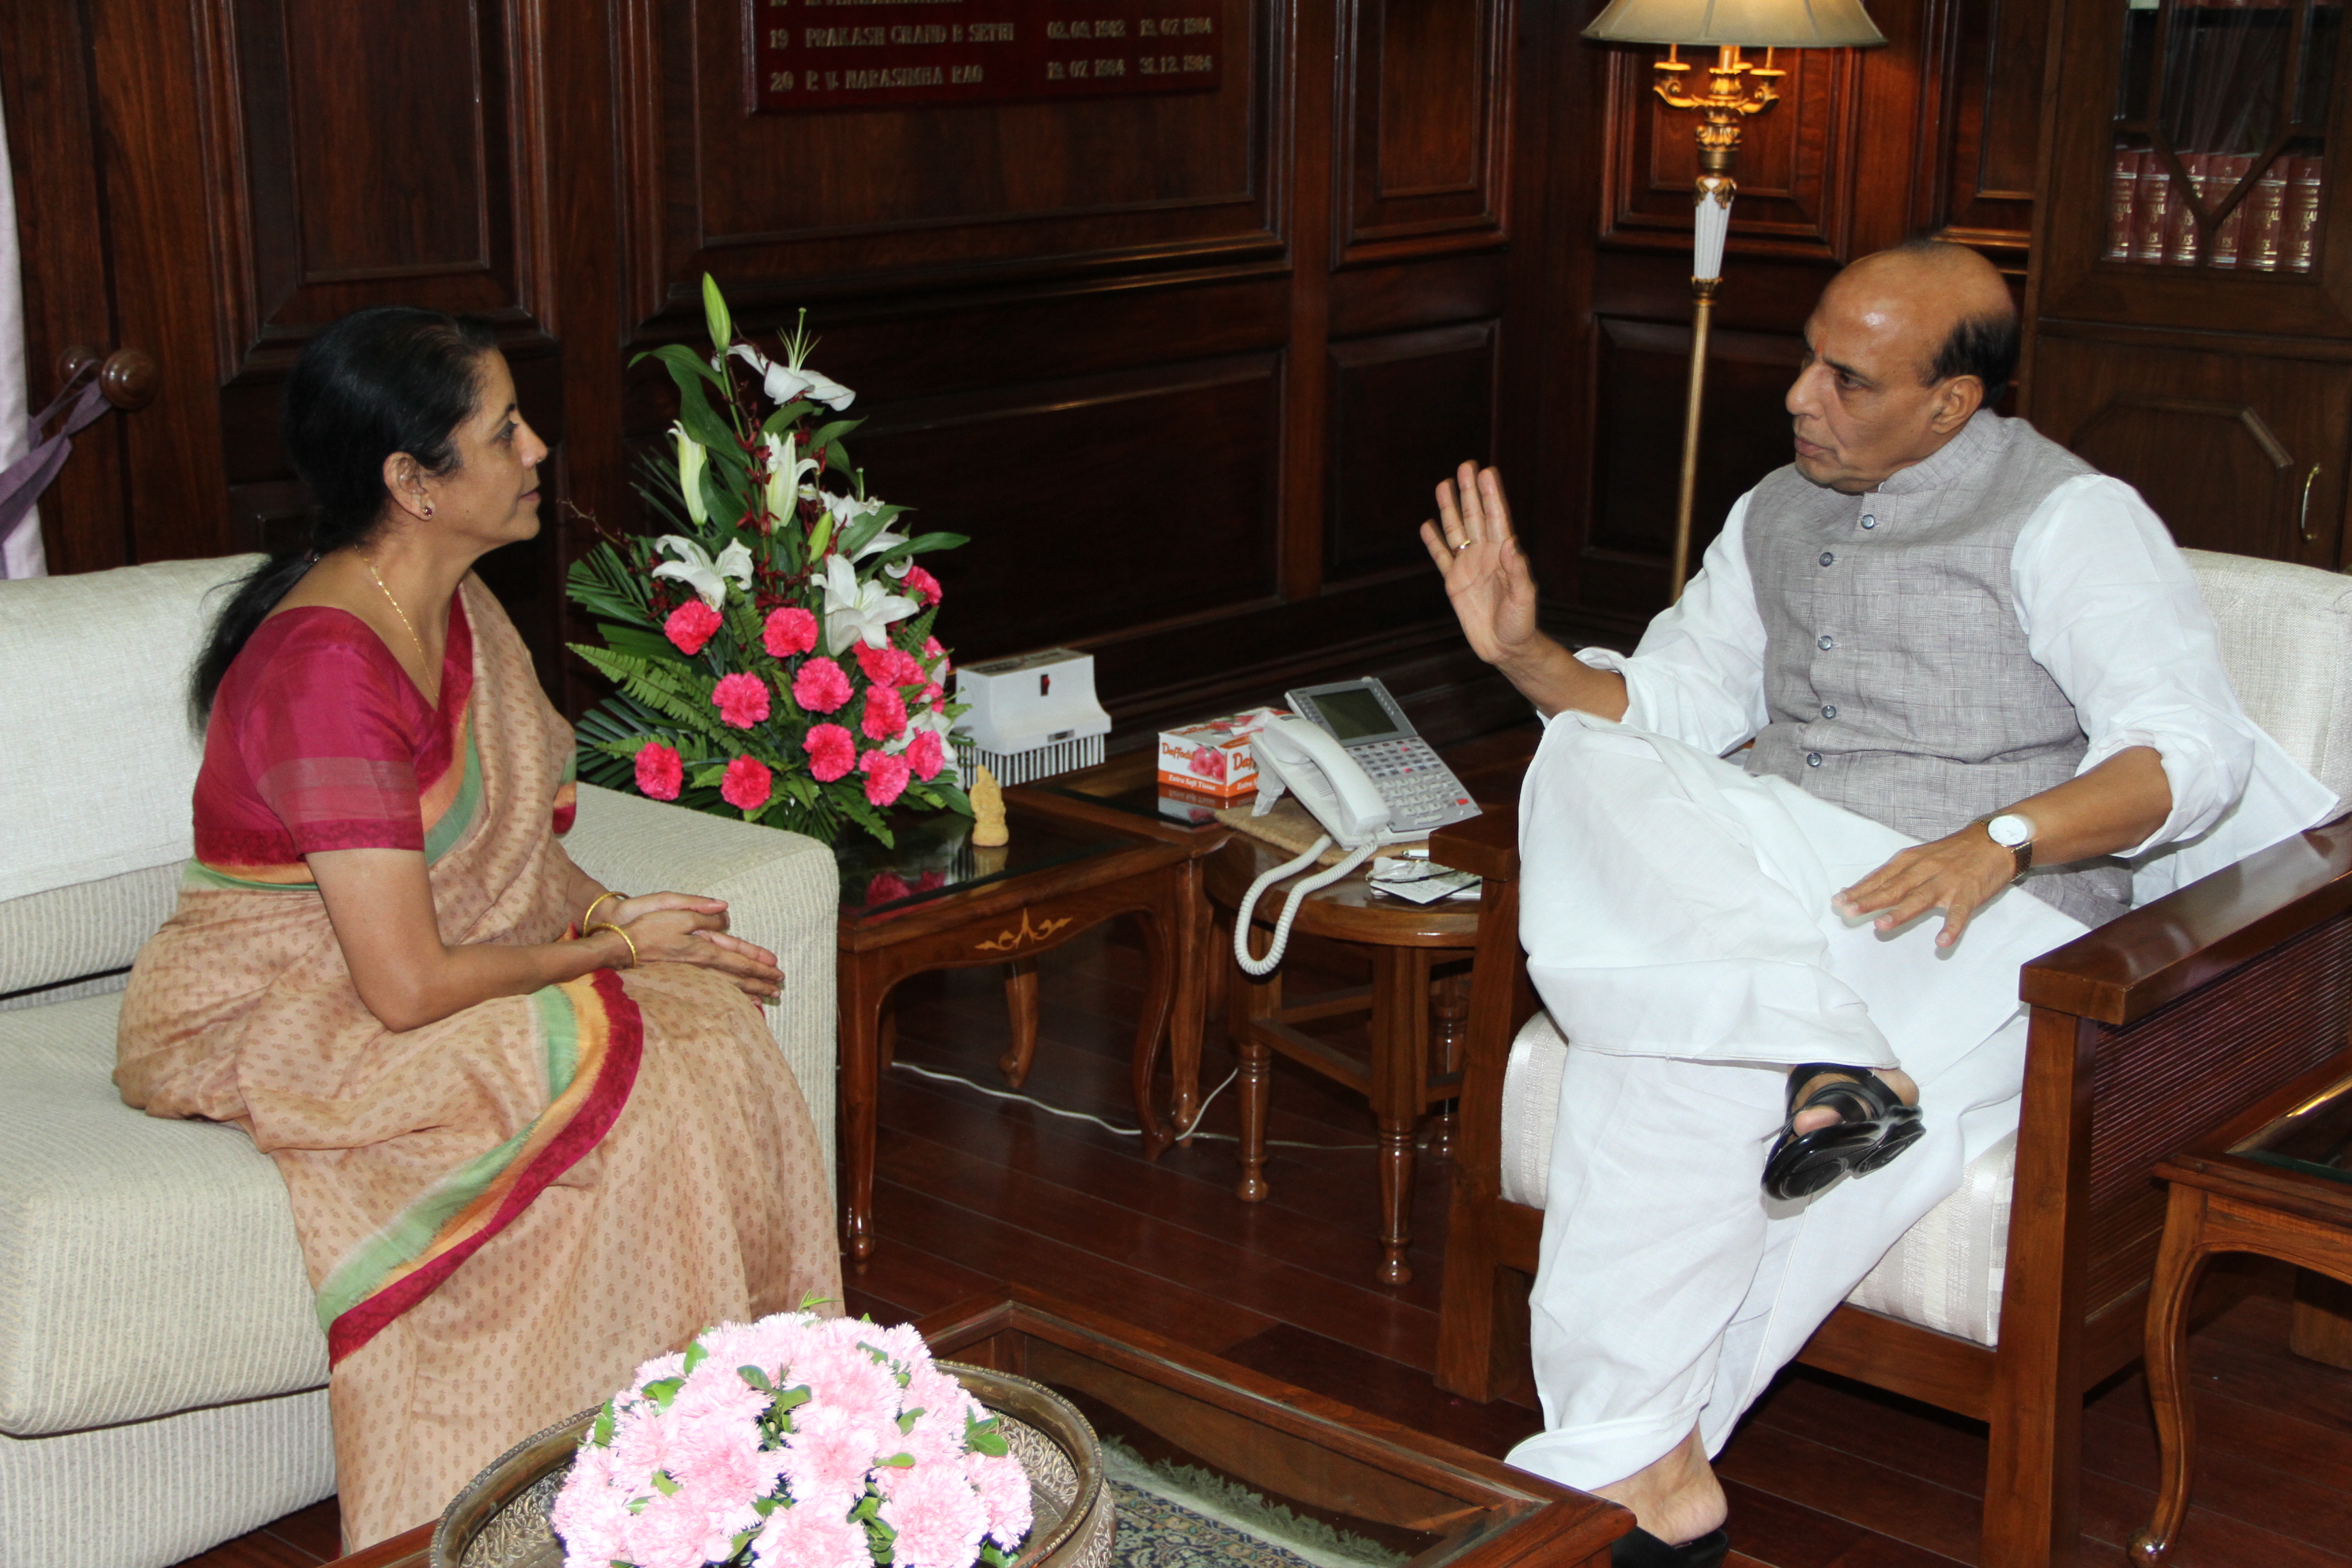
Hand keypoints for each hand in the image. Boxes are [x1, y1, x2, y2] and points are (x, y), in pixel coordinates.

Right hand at [610, 893, 782, 1000]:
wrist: (615, 947)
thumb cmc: (645, 926)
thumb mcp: (675, 909)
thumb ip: (703, 914)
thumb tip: (725, 915)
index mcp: (702, 948)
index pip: (738, 958)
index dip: (759, 964)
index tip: (777, 970)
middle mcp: (699, 966)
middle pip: (737, 977)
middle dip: (760, 982)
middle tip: (780, 989)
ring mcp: (690, 976)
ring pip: (726, 988)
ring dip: (749, 993)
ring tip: (767, 1000)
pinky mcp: (680, 982)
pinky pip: (711, 993)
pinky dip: (728, 999)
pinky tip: (736, 1004)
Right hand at [1420, 462, 1540, 668]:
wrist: (1504, 648)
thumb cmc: (1521, 624)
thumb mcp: (1524, 598)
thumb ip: (1517, 571)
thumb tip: (1509, 543)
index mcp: (1503, 555)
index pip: (1496, 518)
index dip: (1491, 495)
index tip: (1486, 473)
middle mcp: (1485, 555)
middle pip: (1474, 517)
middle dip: (1469, 491)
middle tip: (1465, 466)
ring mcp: (1468, 567)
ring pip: (1456, 530)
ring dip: (1449, 508)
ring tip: (1443, 485)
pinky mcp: (1454, 582)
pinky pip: (1441, 557)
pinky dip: (1433, 541)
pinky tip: (1427, 525)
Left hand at [1835, 828, 2016, 949]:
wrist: (1997, 840)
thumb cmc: (1954, 852)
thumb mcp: (1923, 856)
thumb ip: (1899, 873)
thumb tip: (1868, 889)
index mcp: (1912, 860)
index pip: (1881, 877)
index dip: (1860, 889)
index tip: (1838, 901)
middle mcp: (1926, 869)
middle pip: (1894, 887)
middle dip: (1870, 900)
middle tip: (1848, 911)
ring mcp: (1948, 882)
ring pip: (1921, 898)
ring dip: (1901, 913)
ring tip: (1881, 926)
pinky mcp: (1969, 893)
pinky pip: (1960, 913)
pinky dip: (1951, 928)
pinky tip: (1941, 942)